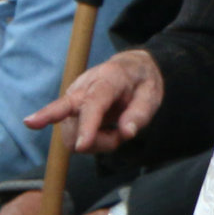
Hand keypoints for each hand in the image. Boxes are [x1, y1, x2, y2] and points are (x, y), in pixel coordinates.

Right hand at [26, 49, 162, 153]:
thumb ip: (139, 115)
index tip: (81, 146)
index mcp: (108, 79)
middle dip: (65, 128)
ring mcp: (72, 97)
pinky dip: (90, 142)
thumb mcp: (151, 96)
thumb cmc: (140, 83)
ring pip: (70, 133)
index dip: (86, 126)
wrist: (128, 67)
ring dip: (94, 143)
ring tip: (115, 133)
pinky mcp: (67, 109)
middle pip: (62, 108)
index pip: (93, 103)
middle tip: (101, 141)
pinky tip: (104, 132)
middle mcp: (83, 86)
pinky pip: (72, 136)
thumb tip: (126, 133)